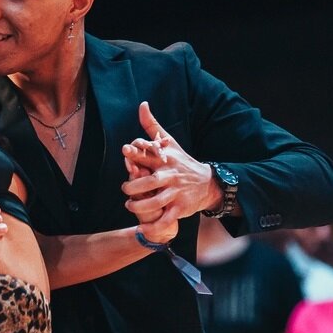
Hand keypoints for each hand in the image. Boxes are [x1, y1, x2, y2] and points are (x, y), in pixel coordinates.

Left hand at [121, 101, 219, 220]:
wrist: (207, 183)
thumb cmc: (182, 162)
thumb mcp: (169, 143)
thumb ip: (152, 126)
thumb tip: (142, 104)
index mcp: (165, 159)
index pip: (149, 154)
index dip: (136, 152)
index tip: (126, 150)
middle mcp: (170, 175)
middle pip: (150, 181)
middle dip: (134, 185)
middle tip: (125, 188)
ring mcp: (176, 193)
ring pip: (156, 201)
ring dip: (140, 205)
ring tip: (129, 204)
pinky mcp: (180, 208)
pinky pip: (166, 219)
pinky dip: (154, 226)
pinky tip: (142, 229)